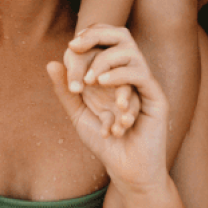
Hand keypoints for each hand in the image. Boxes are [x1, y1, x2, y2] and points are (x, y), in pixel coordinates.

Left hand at [48, 26, 168, 193]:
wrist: (127, 172)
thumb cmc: (105, 144)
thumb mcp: (79, 114)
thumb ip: (67, 91)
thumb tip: (51, 63)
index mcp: (116, 74)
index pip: (105, 42)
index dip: (89, 35)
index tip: (71, 45)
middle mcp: (132, 74)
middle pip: (122, 36)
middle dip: (98, 36)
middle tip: (76, 46)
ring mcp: (145, 84)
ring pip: (131, 53)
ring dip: (105, 62)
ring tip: (89, 80)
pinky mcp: (156, 97)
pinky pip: (140, 75)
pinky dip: (120, 76)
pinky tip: (103, 85)